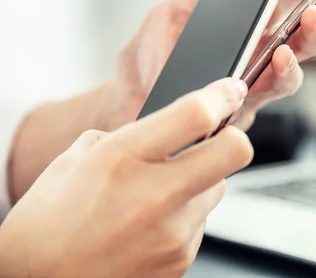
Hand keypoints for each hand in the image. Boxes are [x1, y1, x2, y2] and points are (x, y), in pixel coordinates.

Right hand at [0, 79, 251, 277]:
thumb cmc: (47, 223)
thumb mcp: (77, 160)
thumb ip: (129, 137)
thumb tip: (169, 128)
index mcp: (122, 159)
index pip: (196, 115)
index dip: (223, 96)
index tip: (230, 90)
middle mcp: (154, 196)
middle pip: (235, 151)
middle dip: (233, 137)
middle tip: (218, 136)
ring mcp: (172, 232)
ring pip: (218, 187)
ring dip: (200, 181)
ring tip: (159, 194)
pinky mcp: (181, 258)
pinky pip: (201, 220)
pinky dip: (185, 214)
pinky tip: (151, 224)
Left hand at [106, 0, 315, 130]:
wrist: (124, 103)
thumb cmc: (147, 60)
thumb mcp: (167, 15)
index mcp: (244, 32)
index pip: (286, 8)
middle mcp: (254, 60)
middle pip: (300, 43)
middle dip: (315, 25)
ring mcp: (249, 88)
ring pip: (291, 74)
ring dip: (299, 55)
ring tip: (292, 41)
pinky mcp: (238, 113)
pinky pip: (266, 97)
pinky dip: (275, 78)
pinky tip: (271, 63)